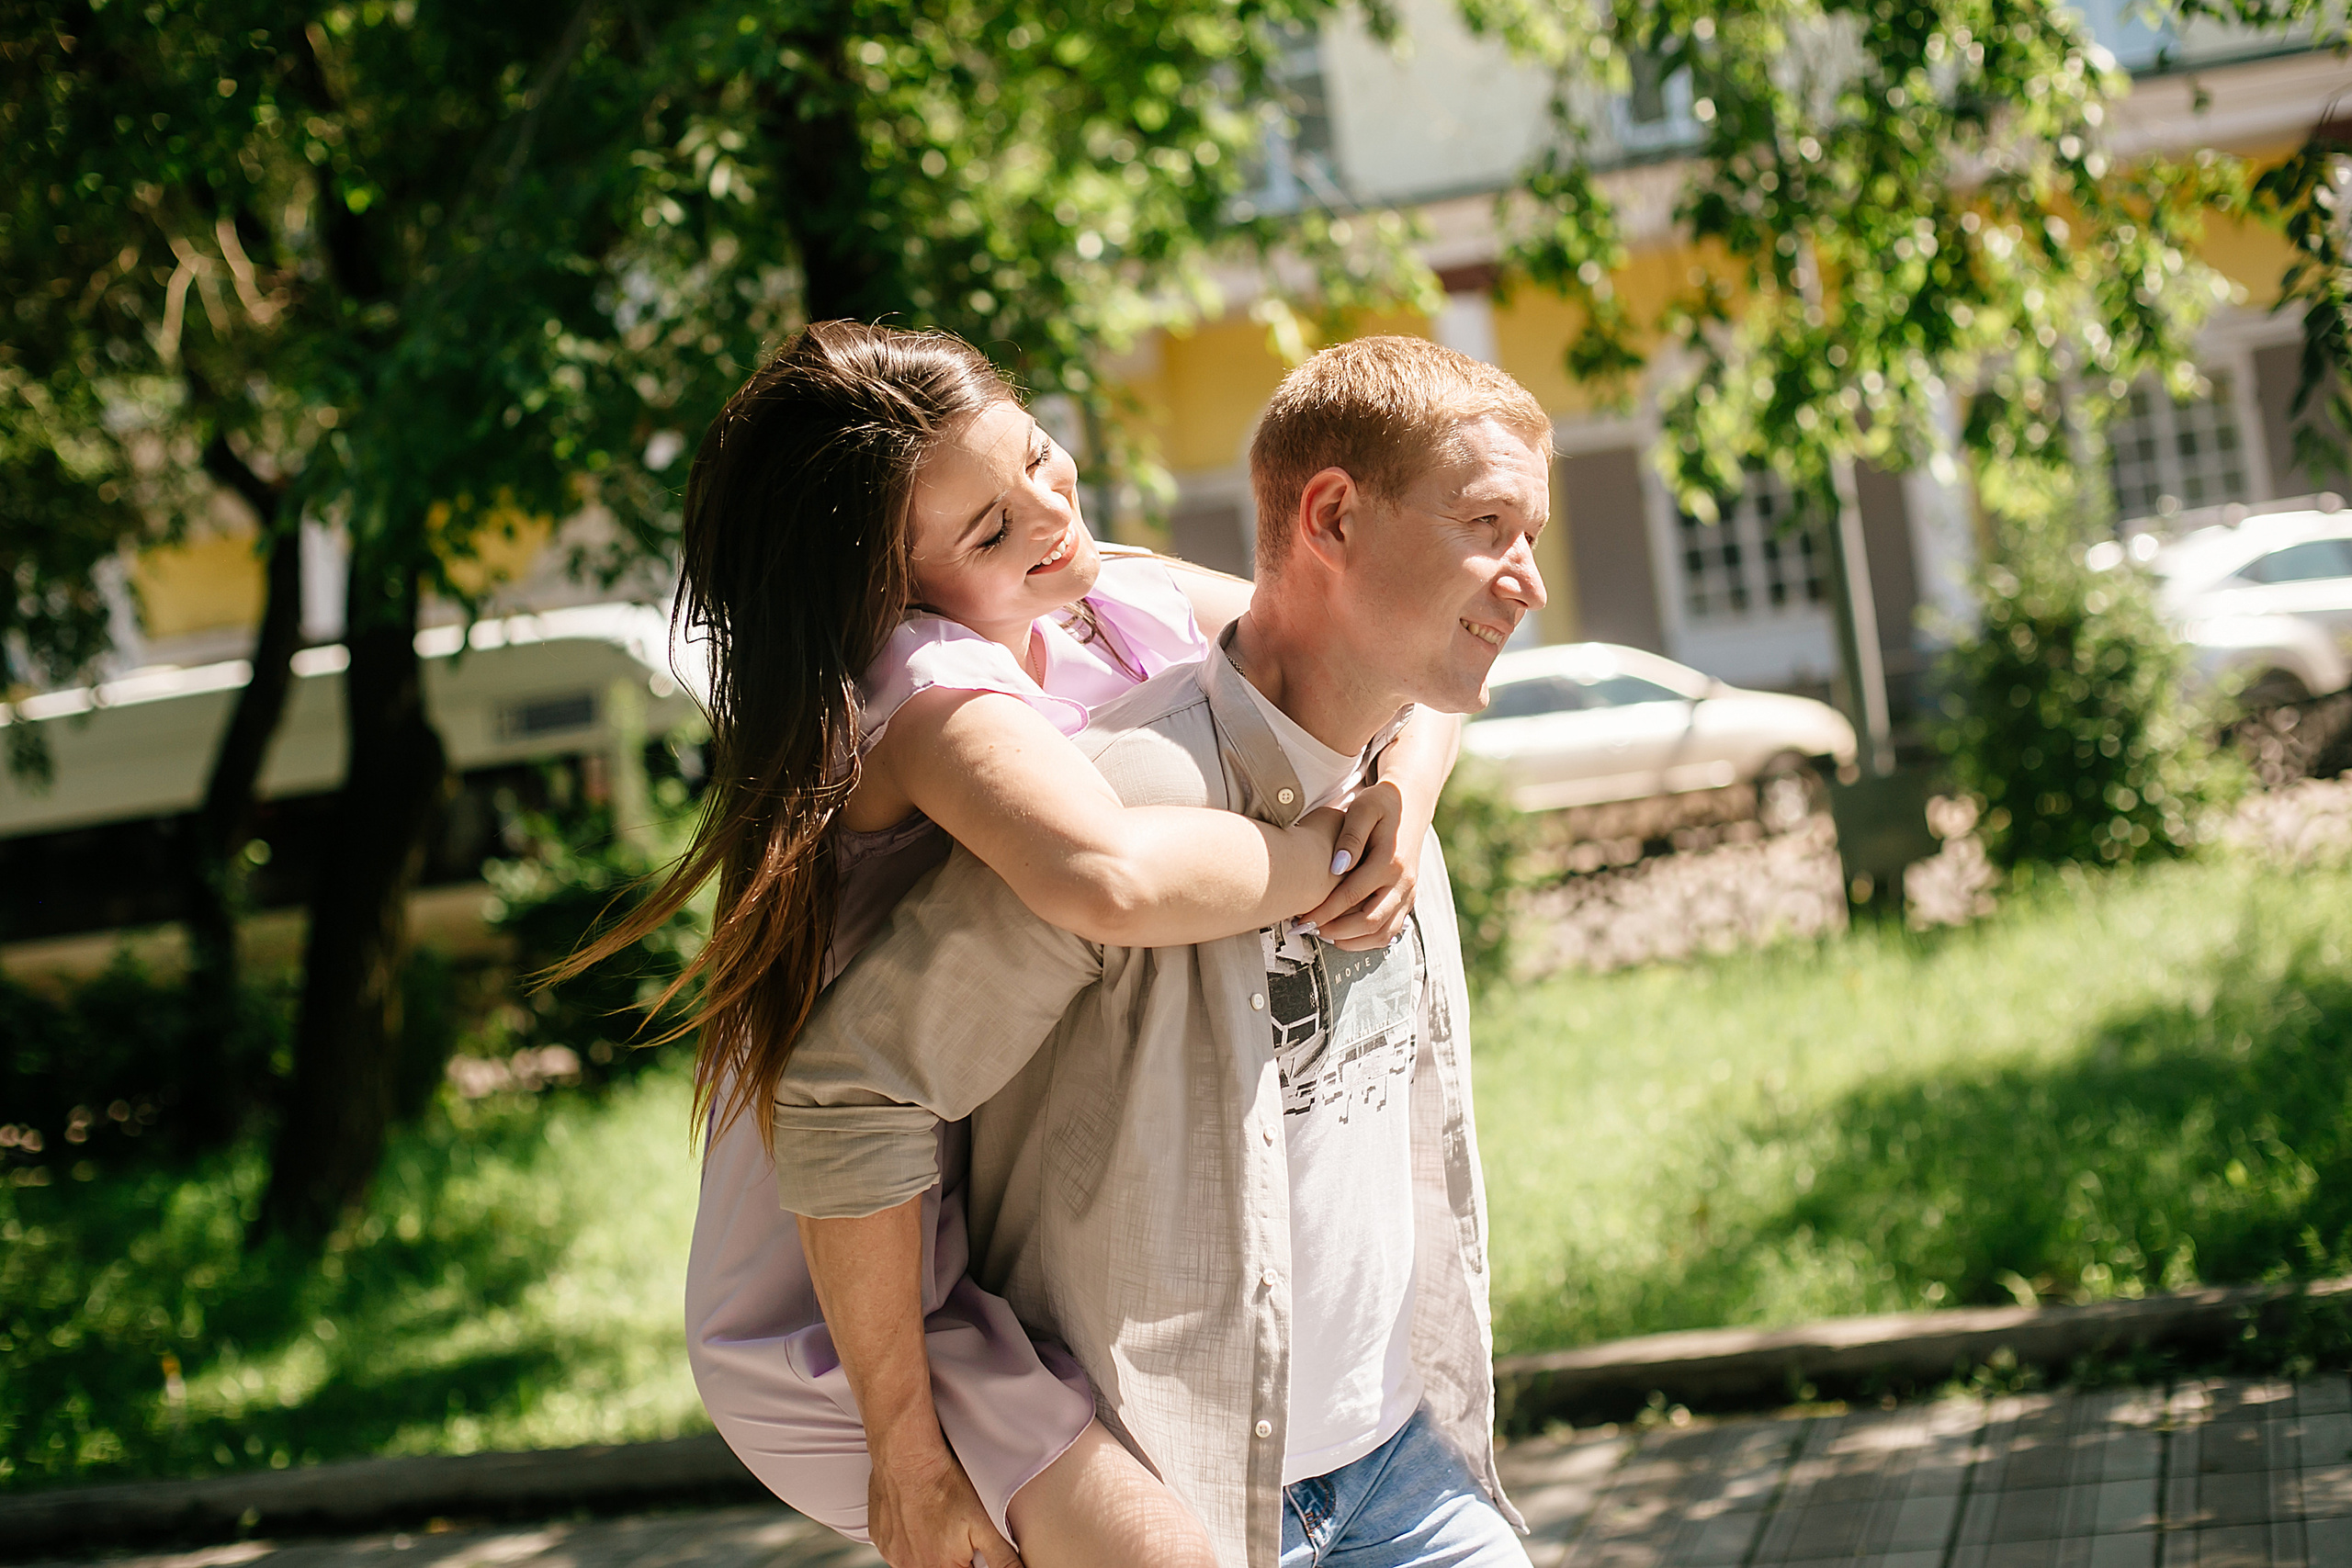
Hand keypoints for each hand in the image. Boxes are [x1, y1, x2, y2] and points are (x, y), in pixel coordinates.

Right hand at [868, 1432, 1025, 1567]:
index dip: (971, 1561)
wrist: (908, 1457)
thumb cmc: (945, 1486)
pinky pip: (898, 1549)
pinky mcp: (881, 1540)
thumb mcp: (984, 1525)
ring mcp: (893, 1555)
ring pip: (917, 1562)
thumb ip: (1002, 1559)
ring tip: (937, 1521)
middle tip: (953, 1530)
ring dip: (929, 1550)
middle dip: (952, 1556)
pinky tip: (919, 1517)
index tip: (970, 1548)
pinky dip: (910, 1539)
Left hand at [1300, 779, 1422, 950]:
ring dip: (1352, 941)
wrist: (1411, 804)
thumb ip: (1350, 837)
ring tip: (1324, 934)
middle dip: (1335, 931)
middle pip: (1369, 922)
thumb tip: (1336, 867)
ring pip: (1383, 933)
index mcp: (1390, 861)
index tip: (1303, 918)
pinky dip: (1368, 939)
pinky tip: (1345, 934)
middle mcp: (1403, 882)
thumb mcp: (1363, 809)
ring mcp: (1408, 893)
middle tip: (1309, 929)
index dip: (1325, 910)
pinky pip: (1390, 930)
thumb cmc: (1381, 804)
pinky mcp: (1408, 899)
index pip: (1353, 895)